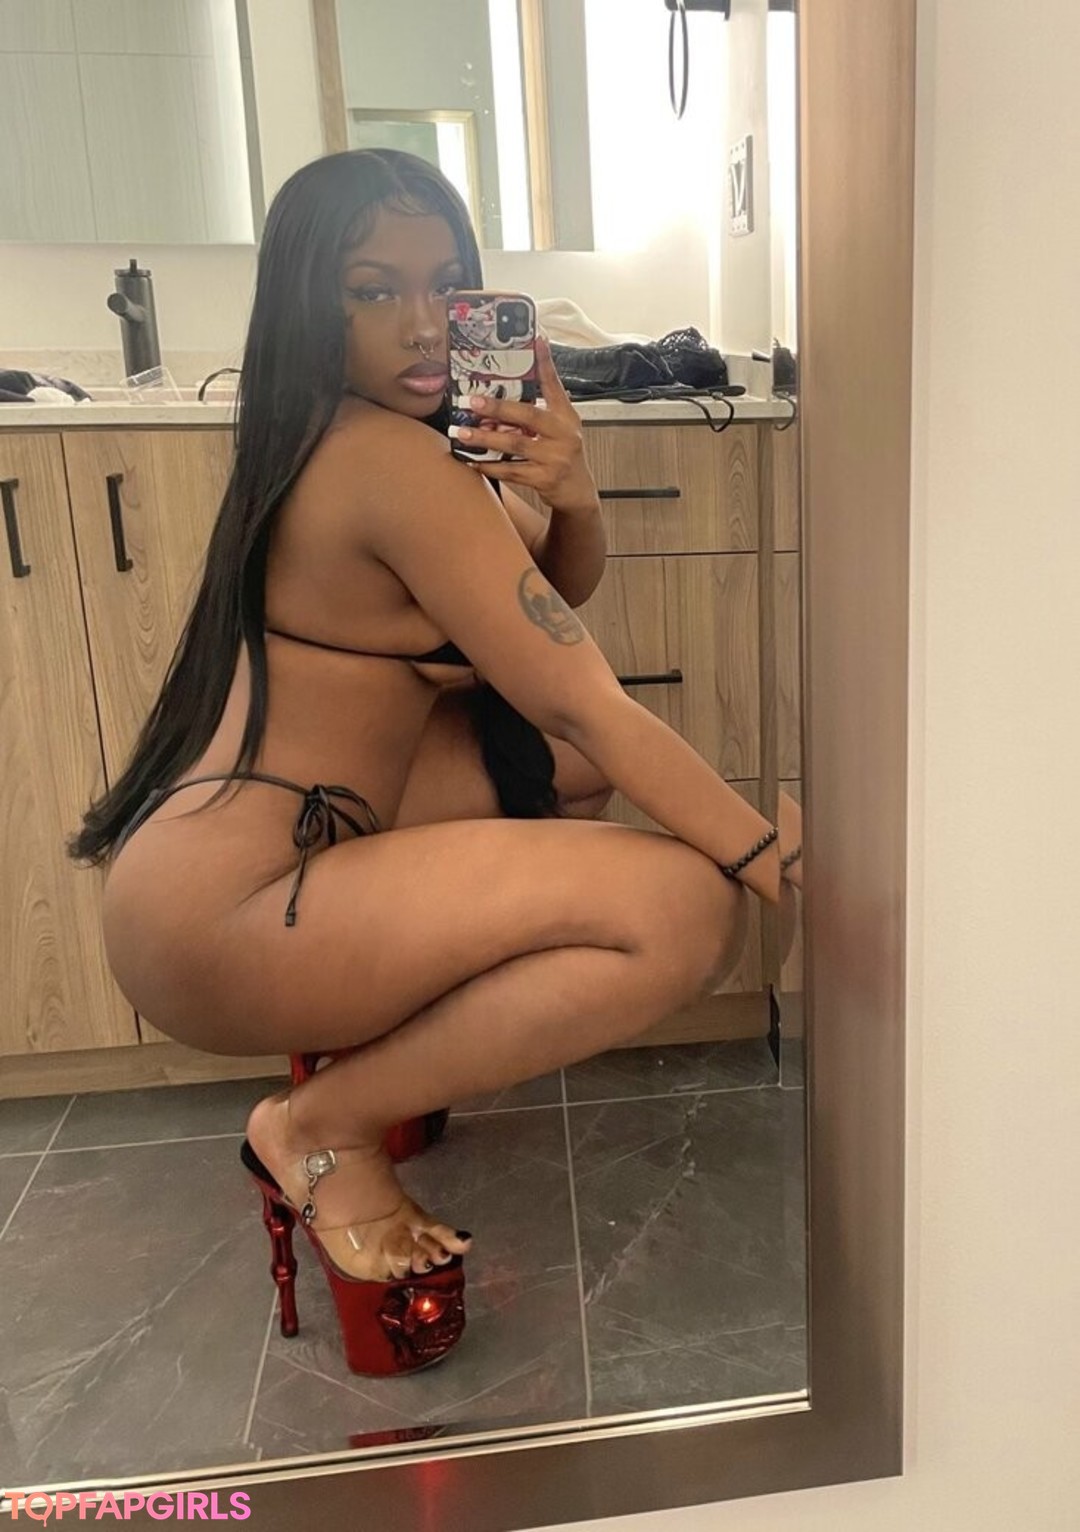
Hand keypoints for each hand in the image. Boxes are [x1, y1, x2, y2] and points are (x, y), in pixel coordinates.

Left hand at [453, 336, 600, 515]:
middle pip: (529, 416)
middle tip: (473, 402)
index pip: (555, 385)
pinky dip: (491, 466)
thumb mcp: (559, 428)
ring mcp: (556, 458)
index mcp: (566, 417)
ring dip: (486, 439)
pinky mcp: (546, 479)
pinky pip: (512, 471)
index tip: (537, 341)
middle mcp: (564, 434)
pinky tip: (473, 461)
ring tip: (463, 433)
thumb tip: (504, 396)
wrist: (577, 491)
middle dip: (499, 408)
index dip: (546, 364)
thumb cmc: (562, 455)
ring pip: (515, 445)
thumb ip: (539, 409)